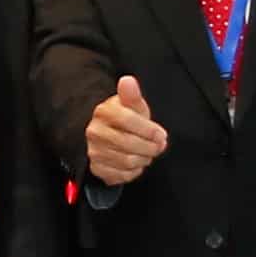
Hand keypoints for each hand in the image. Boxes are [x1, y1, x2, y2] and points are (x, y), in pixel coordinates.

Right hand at [79, 72, 168, 189]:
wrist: (107, 135)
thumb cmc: (125, 119)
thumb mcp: (132, 105)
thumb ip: (132, 95)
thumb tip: (128, 81)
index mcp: (103, 112)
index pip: (128, 121)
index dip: (148, 130)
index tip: (161, 135)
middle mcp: (95, 132)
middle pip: (128, 144)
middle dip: (149, 147)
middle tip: (158, 145)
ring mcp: (94, 151)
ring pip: (127, 161)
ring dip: (143, 159)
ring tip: (147, 152)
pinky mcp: (97, 168)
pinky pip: (121, 175)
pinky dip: (134, 171)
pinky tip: (136, 162)